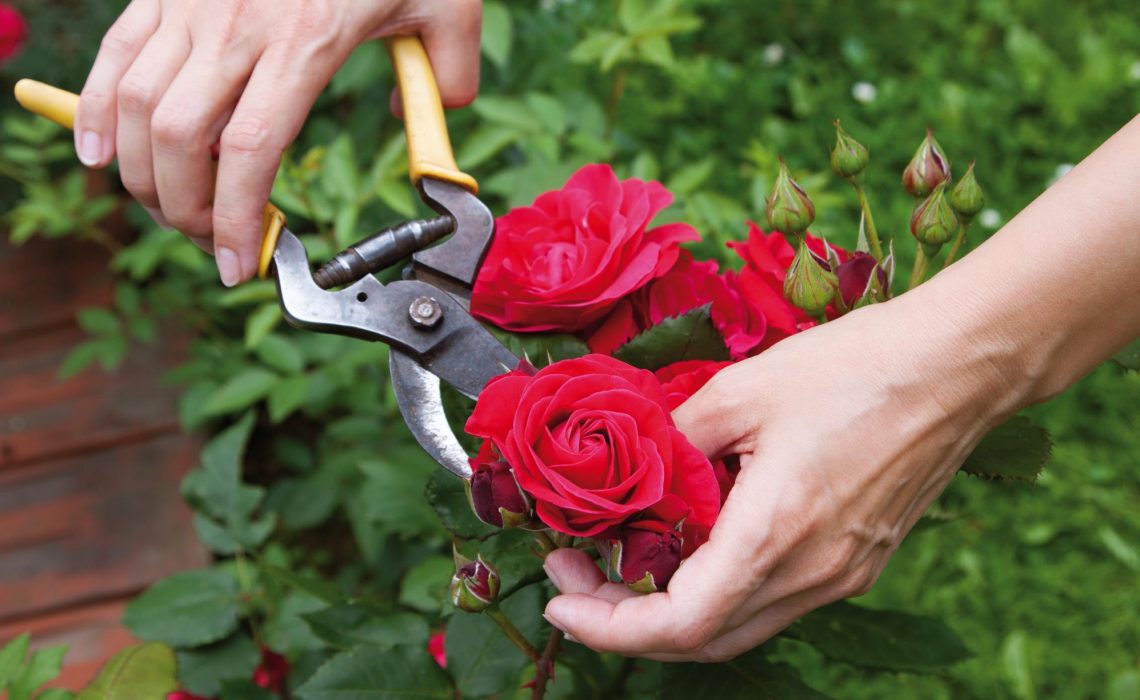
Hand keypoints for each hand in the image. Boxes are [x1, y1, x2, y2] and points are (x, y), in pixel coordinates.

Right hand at [75, 0, 481, 284]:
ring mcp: (192, 5)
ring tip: (167, 209)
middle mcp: (238, 26)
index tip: (241, 264)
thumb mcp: (445, 3)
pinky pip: (115, 54)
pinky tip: (98, 154)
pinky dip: (96, 109)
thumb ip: (450, 75)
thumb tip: (422, 121)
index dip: (237, 219)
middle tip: (211, 241)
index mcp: (307, 41)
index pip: (253, 151)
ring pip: (138, 104)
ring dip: (141, 173)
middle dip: (185, 210)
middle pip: (182, 140)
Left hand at [541, 292, 1022, 660]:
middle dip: (625, 621)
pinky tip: (691, 546)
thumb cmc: (855, 366)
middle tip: (577, 575)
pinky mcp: (857, 562)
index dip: (608, 626)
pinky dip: (718, 591)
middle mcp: (812, 572)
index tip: (560, 597)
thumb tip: (630, 467)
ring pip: (738, 627)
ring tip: (622, 563)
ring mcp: (841, 575)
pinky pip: (773, 600)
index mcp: (776, 531)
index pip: (679, 624)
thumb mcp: (742, 389)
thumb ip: (674, 438)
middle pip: (703, 641)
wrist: (957, 366)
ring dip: (671, 610)